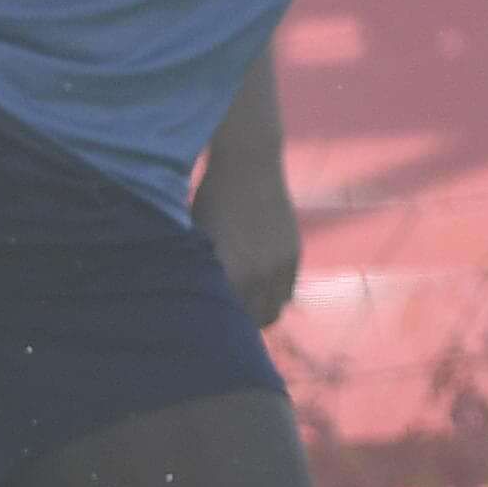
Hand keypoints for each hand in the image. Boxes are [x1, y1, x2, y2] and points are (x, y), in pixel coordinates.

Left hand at [196, 161, 303, 325]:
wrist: (249, 162)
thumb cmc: (210, 198)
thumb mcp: (196, 237)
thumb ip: (199, 273)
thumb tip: (194, 301)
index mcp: (225, 273)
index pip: (224, 320)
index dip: (216, 324)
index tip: (208, 321)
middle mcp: (255, 275)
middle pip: (250, 324)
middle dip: (237, 323)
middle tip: (224, 316)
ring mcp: (278, 267)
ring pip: (272, 313)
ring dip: (258, 312)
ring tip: (242, 302)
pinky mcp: (293, 256)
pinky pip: (287, 293)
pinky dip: (273, 295)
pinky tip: (258, 283)